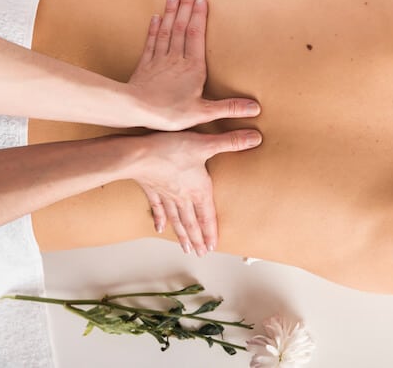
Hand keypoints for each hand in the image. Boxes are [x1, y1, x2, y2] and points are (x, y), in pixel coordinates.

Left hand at [128, 0, 258, 130]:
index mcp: (192, 68)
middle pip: (182, 27)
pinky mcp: (145, 66)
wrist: (135, 111)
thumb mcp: (204, 113)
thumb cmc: (169, 113)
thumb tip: (255, 107)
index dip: (199, 15)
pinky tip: (156, 16)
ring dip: (171, 10)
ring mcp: (158, 60)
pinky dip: (154, 28)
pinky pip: (151, 42)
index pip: (196, 35)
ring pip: (166, 30)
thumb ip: (229, 108)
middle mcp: (176, 59)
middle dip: (186, 6)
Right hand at [134, 128, 261, 255]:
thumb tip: (255, 139)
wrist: (137, 155)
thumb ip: (231, 142)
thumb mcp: (205, 144)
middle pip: (192, 223)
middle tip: (201, 253)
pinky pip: (156, 208)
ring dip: (182, 235)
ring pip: (176, 220)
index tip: (212, 246)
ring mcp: (166, 195)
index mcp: (197, 189)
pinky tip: (160, 229)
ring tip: (186, 248)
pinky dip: (159, 219)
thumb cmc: (171, 150)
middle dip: (197, 239)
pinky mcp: (152, 189)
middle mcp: (182, 197)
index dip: (211, 231)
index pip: (207, 215)